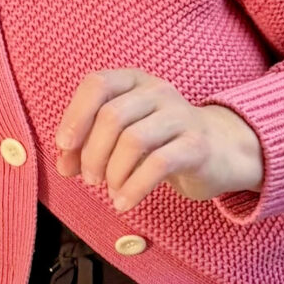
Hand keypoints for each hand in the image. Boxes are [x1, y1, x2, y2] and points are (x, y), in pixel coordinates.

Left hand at [54, 69, 263, 213]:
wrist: (220, 151)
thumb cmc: (161, 142)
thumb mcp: (123, 137)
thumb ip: (89, 146)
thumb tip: (63, 166)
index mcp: (134, 81)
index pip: (98, 84)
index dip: (75, 115)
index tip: (65, 146)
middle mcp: (157, 91)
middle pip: (112, 116)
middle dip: (92, 153)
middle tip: (90, 179)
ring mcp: (180, 116)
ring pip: (133, 140)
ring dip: (113, 172)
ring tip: (110, 191)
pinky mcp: (196, 145)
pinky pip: (157, 165)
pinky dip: (133, 188)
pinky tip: (124, 202)